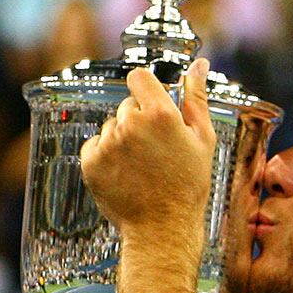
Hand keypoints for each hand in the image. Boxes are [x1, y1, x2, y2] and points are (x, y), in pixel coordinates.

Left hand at [80, 58, 215, 254]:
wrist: (162, 227)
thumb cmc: (187, 184)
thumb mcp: (202, 138)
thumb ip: (195, 97)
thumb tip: (198, 65)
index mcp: (159, 114)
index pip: (139, 77)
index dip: (145, 88)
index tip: (151, 102)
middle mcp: (128, 125)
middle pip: (126, 105)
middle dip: (138, 120)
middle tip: (155, 149)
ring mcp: (106, 144)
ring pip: (110, 127)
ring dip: (121, 139)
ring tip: (141, 165)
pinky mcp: (90, 162)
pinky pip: (94, 145)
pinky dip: (105, 155)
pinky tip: (125, 172)